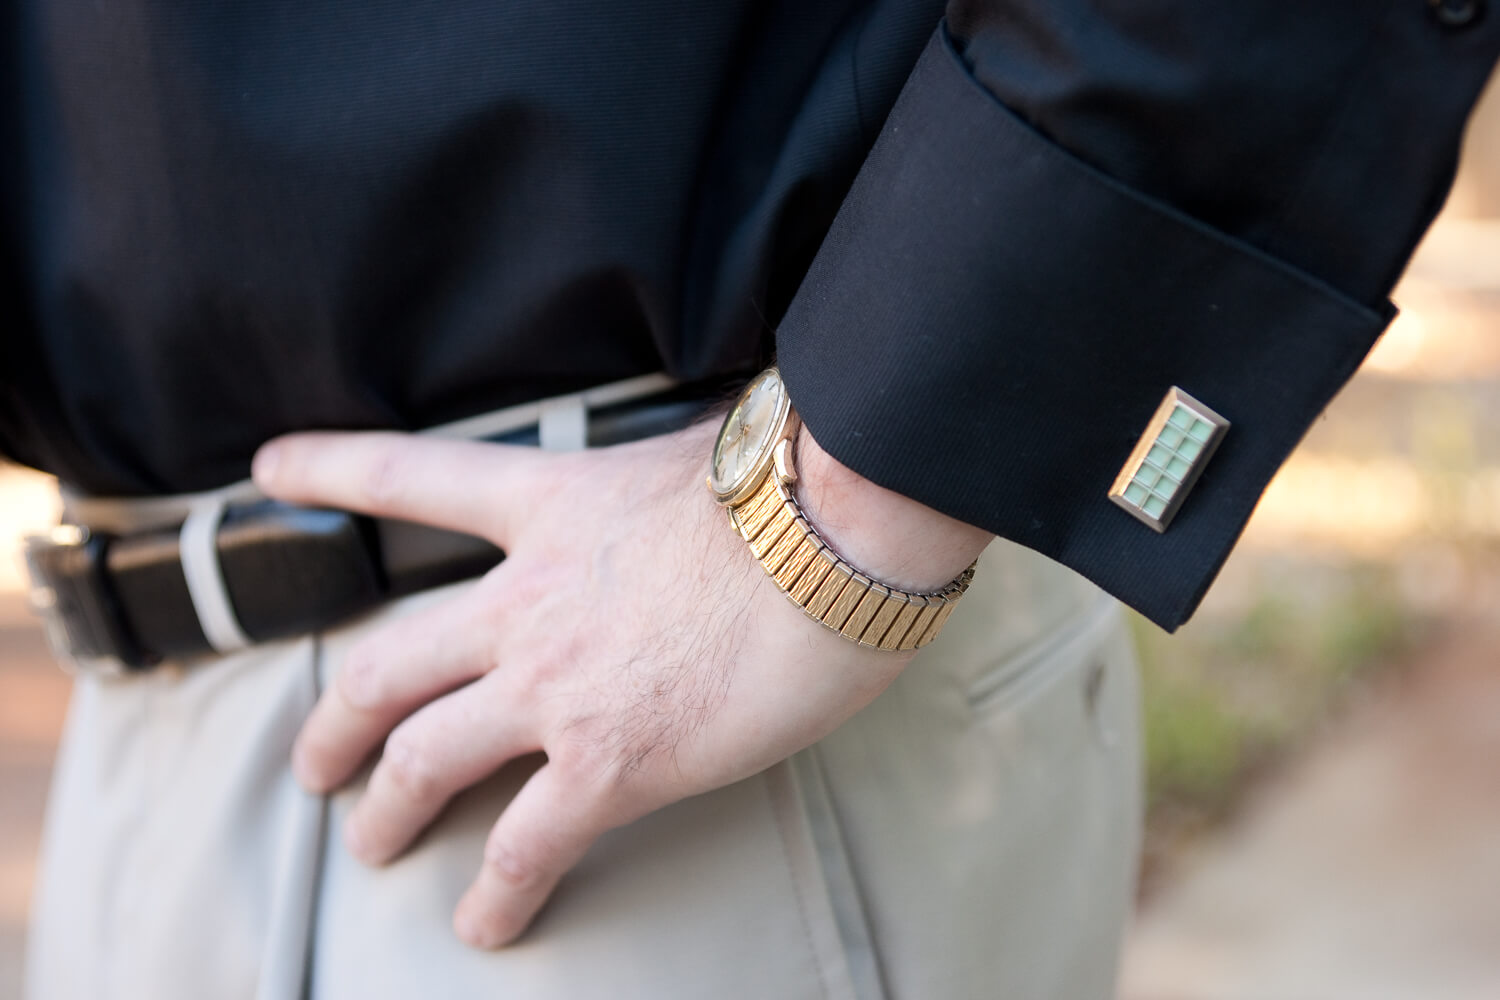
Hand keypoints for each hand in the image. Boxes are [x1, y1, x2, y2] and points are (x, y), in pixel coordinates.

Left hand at [251, 417, 988, 948]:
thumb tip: (692, 481)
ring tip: (370, 844)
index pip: (411, 475)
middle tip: (317, 760)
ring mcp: (554, 686)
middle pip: (386, 663)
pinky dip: (496, 896)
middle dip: (336, 721)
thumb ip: (660, 478)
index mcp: (548, 507)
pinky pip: (526, 847)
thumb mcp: (698, 453)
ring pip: (424, 758)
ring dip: (385, 809)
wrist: (837, 534)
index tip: (273, 466)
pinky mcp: (608, 762)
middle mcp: (525, 601)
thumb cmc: (795, 483)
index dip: (332, 469)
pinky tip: (483, 925)